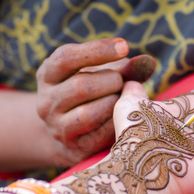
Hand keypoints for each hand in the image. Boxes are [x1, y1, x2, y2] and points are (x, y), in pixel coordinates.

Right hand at [36, 38, 154, 165]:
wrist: (72, 135)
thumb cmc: (92, 94)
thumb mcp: (99, 73)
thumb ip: (122, 67)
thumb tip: (147, 62)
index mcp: (48, 75)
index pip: (66, 58)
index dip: (96, 50)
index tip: (124, 46)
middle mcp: (46, 102)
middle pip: (81, 86)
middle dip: (111, 81)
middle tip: (123, 82)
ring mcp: (57, 127)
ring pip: (89, 114)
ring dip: (114, 104)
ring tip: (122, 99)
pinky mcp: (73, 148)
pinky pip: (99, 135)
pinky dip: (116, 123)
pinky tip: (122, 117)